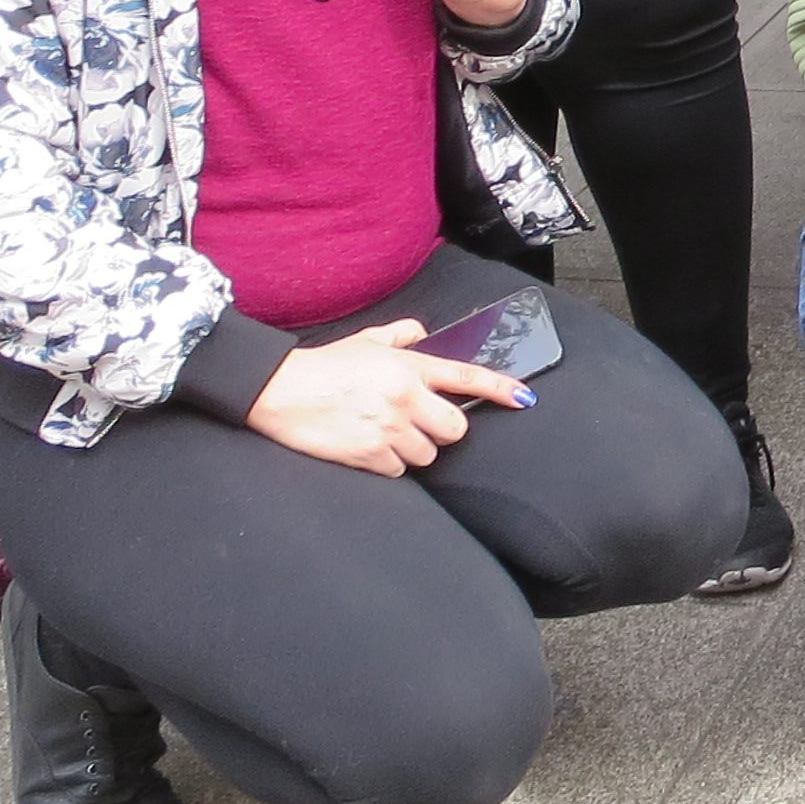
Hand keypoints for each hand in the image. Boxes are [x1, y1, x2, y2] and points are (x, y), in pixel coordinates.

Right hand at [244, 320, 527, 474]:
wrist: (280, 391)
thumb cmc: (324, 365)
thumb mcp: (366, 340)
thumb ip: (401, 336)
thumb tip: (422, 332)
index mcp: (409, 368)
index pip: (465, 377)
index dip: (499, 388)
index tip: (524, 397)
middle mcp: (406, 399)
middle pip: (454, 430)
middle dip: (441, 431)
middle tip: (418, 424)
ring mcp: (388, 429)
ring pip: (427, 454)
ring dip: (414, 449)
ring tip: (386, 434)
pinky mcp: (369, 455)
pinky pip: (398, 471)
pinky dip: (389, 465)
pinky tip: (370, 449)